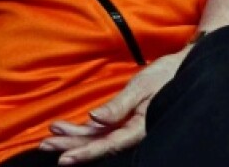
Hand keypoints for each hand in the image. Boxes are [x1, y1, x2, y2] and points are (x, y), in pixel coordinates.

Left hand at [38, 47, 188, 163]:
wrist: (182, 70)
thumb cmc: (165, 77)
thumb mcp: (142, 89)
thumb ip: (119, 106)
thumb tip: (95, 118)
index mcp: (138, 128)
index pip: (107, 144)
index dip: (85, 153)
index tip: (64, 159)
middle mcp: (131, 131)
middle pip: (97, 143)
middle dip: (71, 146)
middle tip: (45, 146)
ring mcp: (127, 125)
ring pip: (96, 136)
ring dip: (73, 137)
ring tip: (49, 136)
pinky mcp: (124, 118)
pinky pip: (101, 128)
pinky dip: (82, 128)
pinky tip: (65, 129)